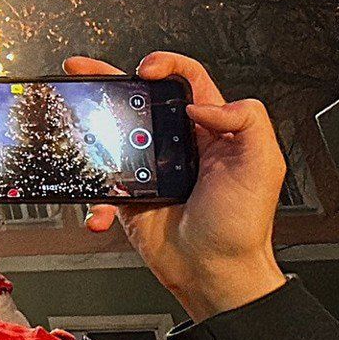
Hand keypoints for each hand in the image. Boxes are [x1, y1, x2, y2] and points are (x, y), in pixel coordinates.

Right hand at [70, 52, 288, 320]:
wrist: (214, 274)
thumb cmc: (242, 228)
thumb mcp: (263, 164)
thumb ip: (247, 119)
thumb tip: (202, 103)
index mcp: (212, 131)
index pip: (189, 80)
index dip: (167, 65)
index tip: (148, 68)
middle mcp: (179, 144)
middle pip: (141, 99)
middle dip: (111, 79)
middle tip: (87, 70)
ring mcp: (151, 168)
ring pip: (115, 134)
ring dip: (93, 128)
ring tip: (75, 118)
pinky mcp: (129, 194)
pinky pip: (103, 183)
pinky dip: (96, 194)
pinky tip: (102, 205)